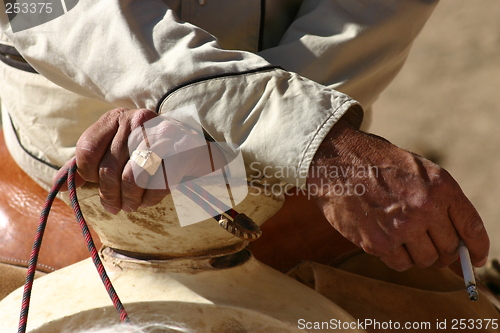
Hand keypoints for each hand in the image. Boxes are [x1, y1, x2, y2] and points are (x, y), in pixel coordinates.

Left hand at [53, 108, 214, 213]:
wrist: (194, 145)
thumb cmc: (150, 150)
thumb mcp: (118, 149)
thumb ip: (89, 164)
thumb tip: (59, 185)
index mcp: (117, 117)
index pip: (87, 149)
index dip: (86, 173)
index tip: (94, 184)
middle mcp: (138, 121)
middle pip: (109, 169)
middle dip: (108, 195)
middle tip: (112, 208)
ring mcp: (161, 136)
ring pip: (132, 179)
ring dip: (129, 200)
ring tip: (130, 206)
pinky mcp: (180, 153)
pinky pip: (157, 185)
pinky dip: (149, 199)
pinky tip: (147, 201)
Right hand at [307, 119, 488, 270]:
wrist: (335, 162)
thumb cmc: (376, 164)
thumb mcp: (417, 171)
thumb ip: (441, 203)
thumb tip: (462, 247)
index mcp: (440, 186)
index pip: (471, 227)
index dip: (477, 248)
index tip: (475, 259)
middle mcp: (424, 208)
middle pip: (449, 250)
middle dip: (442, 250)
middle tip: (426, 241)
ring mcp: (400, 227)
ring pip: (426, 260)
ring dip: (417, 253)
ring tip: (401, 234)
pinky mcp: (377, 242)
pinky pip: (399, 264)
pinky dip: (396, 257)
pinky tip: (386, 238)